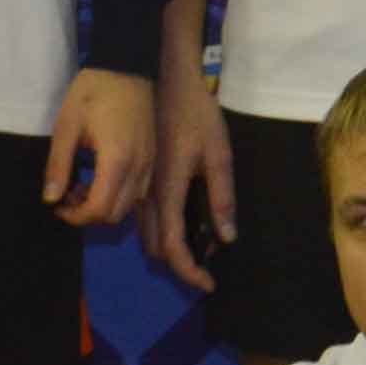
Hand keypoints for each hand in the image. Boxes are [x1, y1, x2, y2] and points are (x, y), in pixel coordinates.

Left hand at [44, 68, 154, 228]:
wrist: (126, 67)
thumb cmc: (93, 92)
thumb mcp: (67, 126)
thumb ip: (58, 165)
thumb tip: (50, 199)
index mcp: (117, 160)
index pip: (100, 209)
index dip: (76, 216)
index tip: (58, 206)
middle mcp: (139, 167)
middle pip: (115, 214)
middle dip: (88, 214)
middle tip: (67, 195)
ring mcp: (150, 163)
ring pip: (128, 206)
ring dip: (103, 206)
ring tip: (82, 185)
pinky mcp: (153, 158)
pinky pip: (137, 191)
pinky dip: (117, 195)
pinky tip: (100, 176)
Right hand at [145, 62, 239, 287]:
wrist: (165, 79)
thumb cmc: (196, 113)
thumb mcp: (218, 153)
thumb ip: (222, 197)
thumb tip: (226, 237)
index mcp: (168, 190)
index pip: (173, 247)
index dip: (190, 272)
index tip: (209, 285)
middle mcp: (148, 194)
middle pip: (156, 247)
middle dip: (180, 263)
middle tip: (208, 265)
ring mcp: (140, 186)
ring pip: (147, 233)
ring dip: (170, 247)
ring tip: (201, 246)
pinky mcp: (139, 177)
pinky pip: (146, 216)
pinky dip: (163, 229)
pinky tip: (187, 221)